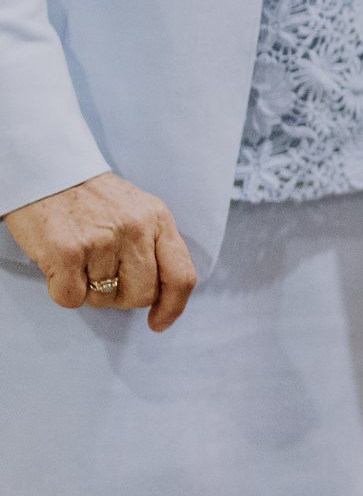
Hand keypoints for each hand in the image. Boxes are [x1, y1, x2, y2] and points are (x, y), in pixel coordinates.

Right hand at [3, 173, 196, 330]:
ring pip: (103, 299)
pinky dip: (63, 291)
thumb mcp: (138, 210)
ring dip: (89, 290)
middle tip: (103, 279)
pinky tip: (60, 266)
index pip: (181, 275)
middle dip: (122, 297)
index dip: (173, 307)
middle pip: (141, 295)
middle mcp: (136, 229)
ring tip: (79, 261)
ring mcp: (102, 240)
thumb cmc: (92, 197)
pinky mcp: (67, 251)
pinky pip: (71, 298)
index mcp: (158, 219)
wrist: (48, 172)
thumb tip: (161, 294)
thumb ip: (153, 244)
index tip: (158, 323)